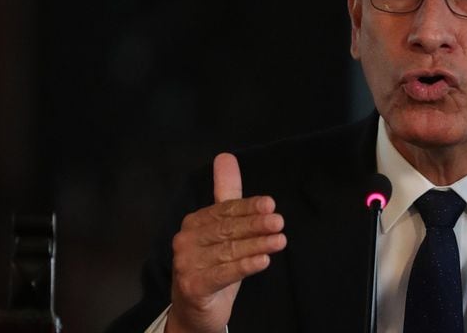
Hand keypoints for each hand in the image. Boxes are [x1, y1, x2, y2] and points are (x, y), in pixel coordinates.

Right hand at [166, 153, 286, 332]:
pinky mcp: (192, 287)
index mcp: (194, 223)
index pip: (224, 210)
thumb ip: (227, 195)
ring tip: (280, 241)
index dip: (248, 207)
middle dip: (255, 225)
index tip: (271, 204)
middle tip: (280, 222)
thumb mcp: (224, 230)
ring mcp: (186, 264)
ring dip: (257, 245)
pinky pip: (223, 274)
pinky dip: (244, 266)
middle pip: (227, 229)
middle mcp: (185, 241)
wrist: (196, 309)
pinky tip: (264, 261)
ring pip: (228, 251)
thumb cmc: (214, 265)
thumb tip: (226, 157)